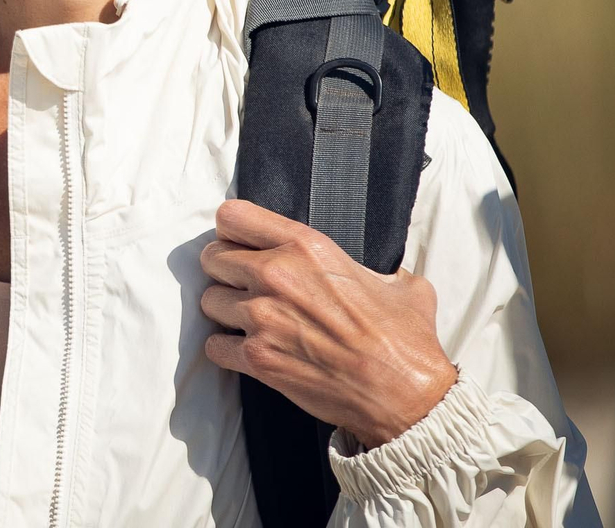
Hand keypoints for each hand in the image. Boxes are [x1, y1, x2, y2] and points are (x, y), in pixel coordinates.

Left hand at [200, 199, 455, 449]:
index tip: (240, 244)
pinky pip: (214, 345)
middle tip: (245, 286)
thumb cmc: (404, 341)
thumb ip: (370, 266)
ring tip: (251, 321)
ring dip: (225, 311)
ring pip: (209, 300)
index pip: (232, 216)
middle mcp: (276, 274)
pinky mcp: (256, 357)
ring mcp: (262, 317)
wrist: (405, 397)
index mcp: (306, 246)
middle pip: (212, 257)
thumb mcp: (397, 282)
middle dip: (226, 272)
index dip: (233, 231)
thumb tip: (374, 271)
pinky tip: (248, 351)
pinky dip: (227, 350)